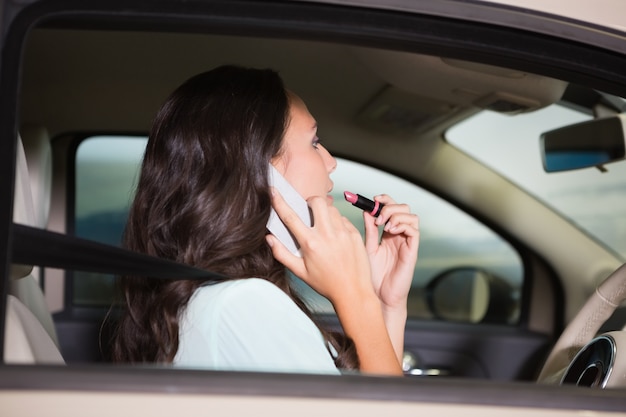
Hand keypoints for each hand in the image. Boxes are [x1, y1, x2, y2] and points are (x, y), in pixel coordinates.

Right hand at [266, 188, 373, 305]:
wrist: (353, 292)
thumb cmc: (327, 284)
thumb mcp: (300, 272)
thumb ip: (282, 254)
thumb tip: (269, 239)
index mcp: (310, 244)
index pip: (291, 217)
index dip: (279, 201)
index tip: (273, 191)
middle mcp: (327, 235)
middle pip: (317, 201)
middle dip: (311, 201)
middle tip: (309, 209)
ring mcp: (343, 233)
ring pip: (332, 209)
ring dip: (325, 212)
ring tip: (323, 225)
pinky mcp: (355, 234)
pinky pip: (344, 219)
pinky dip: (338, 222)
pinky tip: (336, 236)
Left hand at [364, 194, 418, 310]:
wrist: (378, 296)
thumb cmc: (372, 276)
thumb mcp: (367, 248)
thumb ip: (369, 230)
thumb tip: (366, 211)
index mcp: (387, 233)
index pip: (391, 209)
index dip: (385, 200)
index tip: (373, 199)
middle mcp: (399, 235)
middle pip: (404, 209)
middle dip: (391, 206)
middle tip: (379, 216)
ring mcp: (406, 243)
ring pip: (412, 217)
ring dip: (397, 215)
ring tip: (385, 224)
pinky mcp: (412, 251)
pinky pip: (414, 231)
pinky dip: (403, 225)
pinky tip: (391, 231)